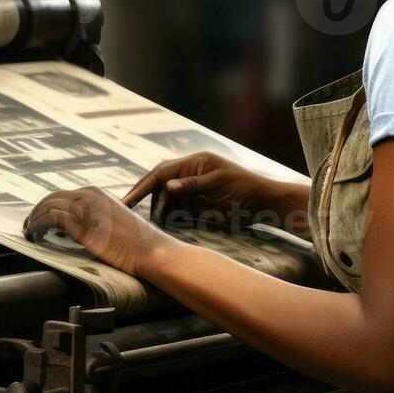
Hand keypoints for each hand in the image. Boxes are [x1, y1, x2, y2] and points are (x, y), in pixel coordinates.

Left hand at [24, 186, 176, 277]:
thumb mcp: (114, 222)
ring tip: (28, 233)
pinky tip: (33, 235)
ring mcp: (85, 207)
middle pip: (51, 197)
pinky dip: (36, 226)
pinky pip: (49, 218)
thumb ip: (95, 219)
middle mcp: (89, 194)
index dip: (48, 206)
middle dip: (37, 211)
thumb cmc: (137, 243)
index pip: (63, 195)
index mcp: (96, 192)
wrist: (151, 251)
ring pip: (47, 206)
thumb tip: (77, 228)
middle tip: (28, 225)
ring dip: (34, 219)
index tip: (39, 219)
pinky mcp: (81, 223)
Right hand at [122, 153, 287, 230]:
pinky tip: (161, 228)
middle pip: (159, 187)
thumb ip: (192, 185)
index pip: (161, 173)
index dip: (142, 186)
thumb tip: (166, 187)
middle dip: (145, 201)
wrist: (266, 204)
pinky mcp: (198, 207)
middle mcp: (189, 176)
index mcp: (194, 163)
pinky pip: (177, 212)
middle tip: (129, 216)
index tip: (127, 200)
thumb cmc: (245, 188)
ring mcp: (193, 192)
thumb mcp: (219, 183)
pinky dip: (168, 219)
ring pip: (166, 202)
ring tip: (148, 226)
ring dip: (157, 213)